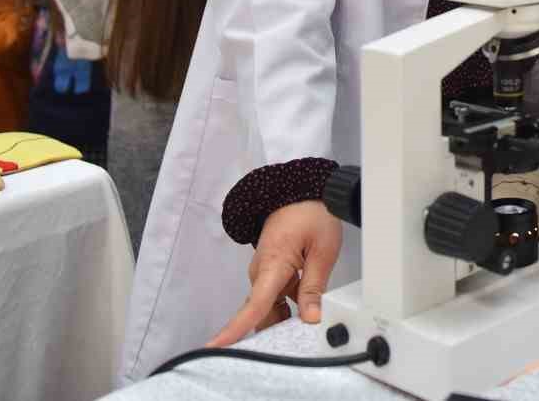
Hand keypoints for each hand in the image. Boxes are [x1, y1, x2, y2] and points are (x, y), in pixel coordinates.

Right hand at [208, 200, 343, 346]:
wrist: (301, 192)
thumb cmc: (311, 214)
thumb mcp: (322, 250)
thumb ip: (314, 286)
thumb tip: (310, 318)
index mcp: (272, 264)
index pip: (255, 305)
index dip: (236, 328)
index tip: (216, 346)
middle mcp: (261, 271)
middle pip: (261, 312)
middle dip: (271, 333)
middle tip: (289, 347)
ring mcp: (264, 272)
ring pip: (268, 307)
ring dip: (282, 321)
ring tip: (299, 333)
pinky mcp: (270, 272)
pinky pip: (274, 298)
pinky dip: (286, 309)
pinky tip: (302, 316)